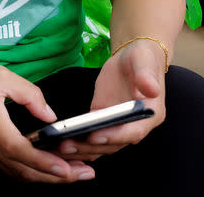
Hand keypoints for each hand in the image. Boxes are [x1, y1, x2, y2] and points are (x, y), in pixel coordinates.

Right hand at [0, 57, 95, 182]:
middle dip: (56, 177)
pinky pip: (4, 166)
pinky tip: (37, 166)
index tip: (71, 170)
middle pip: (24, 171)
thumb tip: (49, 114)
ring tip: (67, 173)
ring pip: (15, 172)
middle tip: (83, 175)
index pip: (25, 154)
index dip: (49, 164)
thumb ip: (29, 94)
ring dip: (43, 176)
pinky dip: (26, 170)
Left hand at [57, 39, 165, 160]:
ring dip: (80, 150)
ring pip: (100, 146)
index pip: (133, 132)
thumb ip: (146, 76)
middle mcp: (135, 127)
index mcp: (149, 115)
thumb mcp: (144, 61)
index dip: (114, 136)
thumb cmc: (142, 59)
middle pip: (113, 145)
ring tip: (57, 147)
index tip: (93, 136)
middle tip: (65, 144)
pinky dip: (77, 144)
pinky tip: (58, 145)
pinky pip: (91, 140)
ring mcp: (118, 128)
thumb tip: (151, 89)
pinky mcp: (104, 124)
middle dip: (89, 147)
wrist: (133, 60)